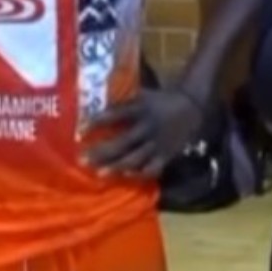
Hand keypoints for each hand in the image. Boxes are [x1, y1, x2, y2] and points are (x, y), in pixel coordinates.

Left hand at [80, 88, 204, 178]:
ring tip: (99, 173)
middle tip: (82, 159)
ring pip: (135, 158)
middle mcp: (147, 127)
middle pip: (122, 142)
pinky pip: (152, 168)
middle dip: (102, 152)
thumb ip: (122, 100)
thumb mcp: (141, 94)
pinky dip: (139, 174)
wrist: (191, 107)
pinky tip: (125, 176)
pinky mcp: (166, 155)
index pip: (115, 114)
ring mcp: (157, 143)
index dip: (97, 122)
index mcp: (140, 108)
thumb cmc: (159, 99)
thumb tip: (96, 102)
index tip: (80, 130)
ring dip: (116, 166)